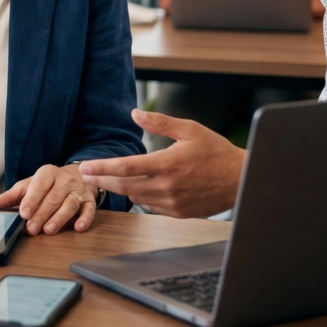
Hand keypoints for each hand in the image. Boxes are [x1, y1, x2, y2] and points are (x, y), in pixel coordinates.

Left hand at [0, 164, 97, 234]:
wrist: (76, 175)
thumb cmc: (47, 184)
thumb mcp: (27, 186)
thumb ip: (8, 197)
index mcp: (46, 173)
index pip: (39, 185)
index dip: (32, 199)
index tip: (24, 212)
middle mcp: (63, 180)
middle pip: (52, 198)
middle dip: (41, 214)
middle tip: (31, 229)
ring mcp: (78, 190)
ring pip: (70, 204)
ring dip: (59, 218)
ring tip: (49, 230)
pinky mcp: (90, 200)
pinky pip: (90, 209)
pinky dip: (85, 219)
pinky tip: (78, 227)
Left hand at [80, 109, 245, 217]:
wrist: (242, 180)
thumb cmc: (216, 152)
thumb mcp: (190, 129)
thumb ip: (160, 122)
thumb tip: (134, 113)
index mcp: (168, 164)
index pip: (126, 167)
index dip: (102, 167)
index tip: (86, 166)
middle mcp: (168, 186)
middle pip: (124, 186)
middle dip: (101, 180)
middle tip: (85, 175)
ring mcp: (173, 203)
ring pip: (136, 197)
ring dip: (119, 189)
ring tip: (105, 180)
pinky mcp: (178, 213)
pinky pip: (150, 205)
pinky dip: (139, 197)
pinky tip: (134, 188)